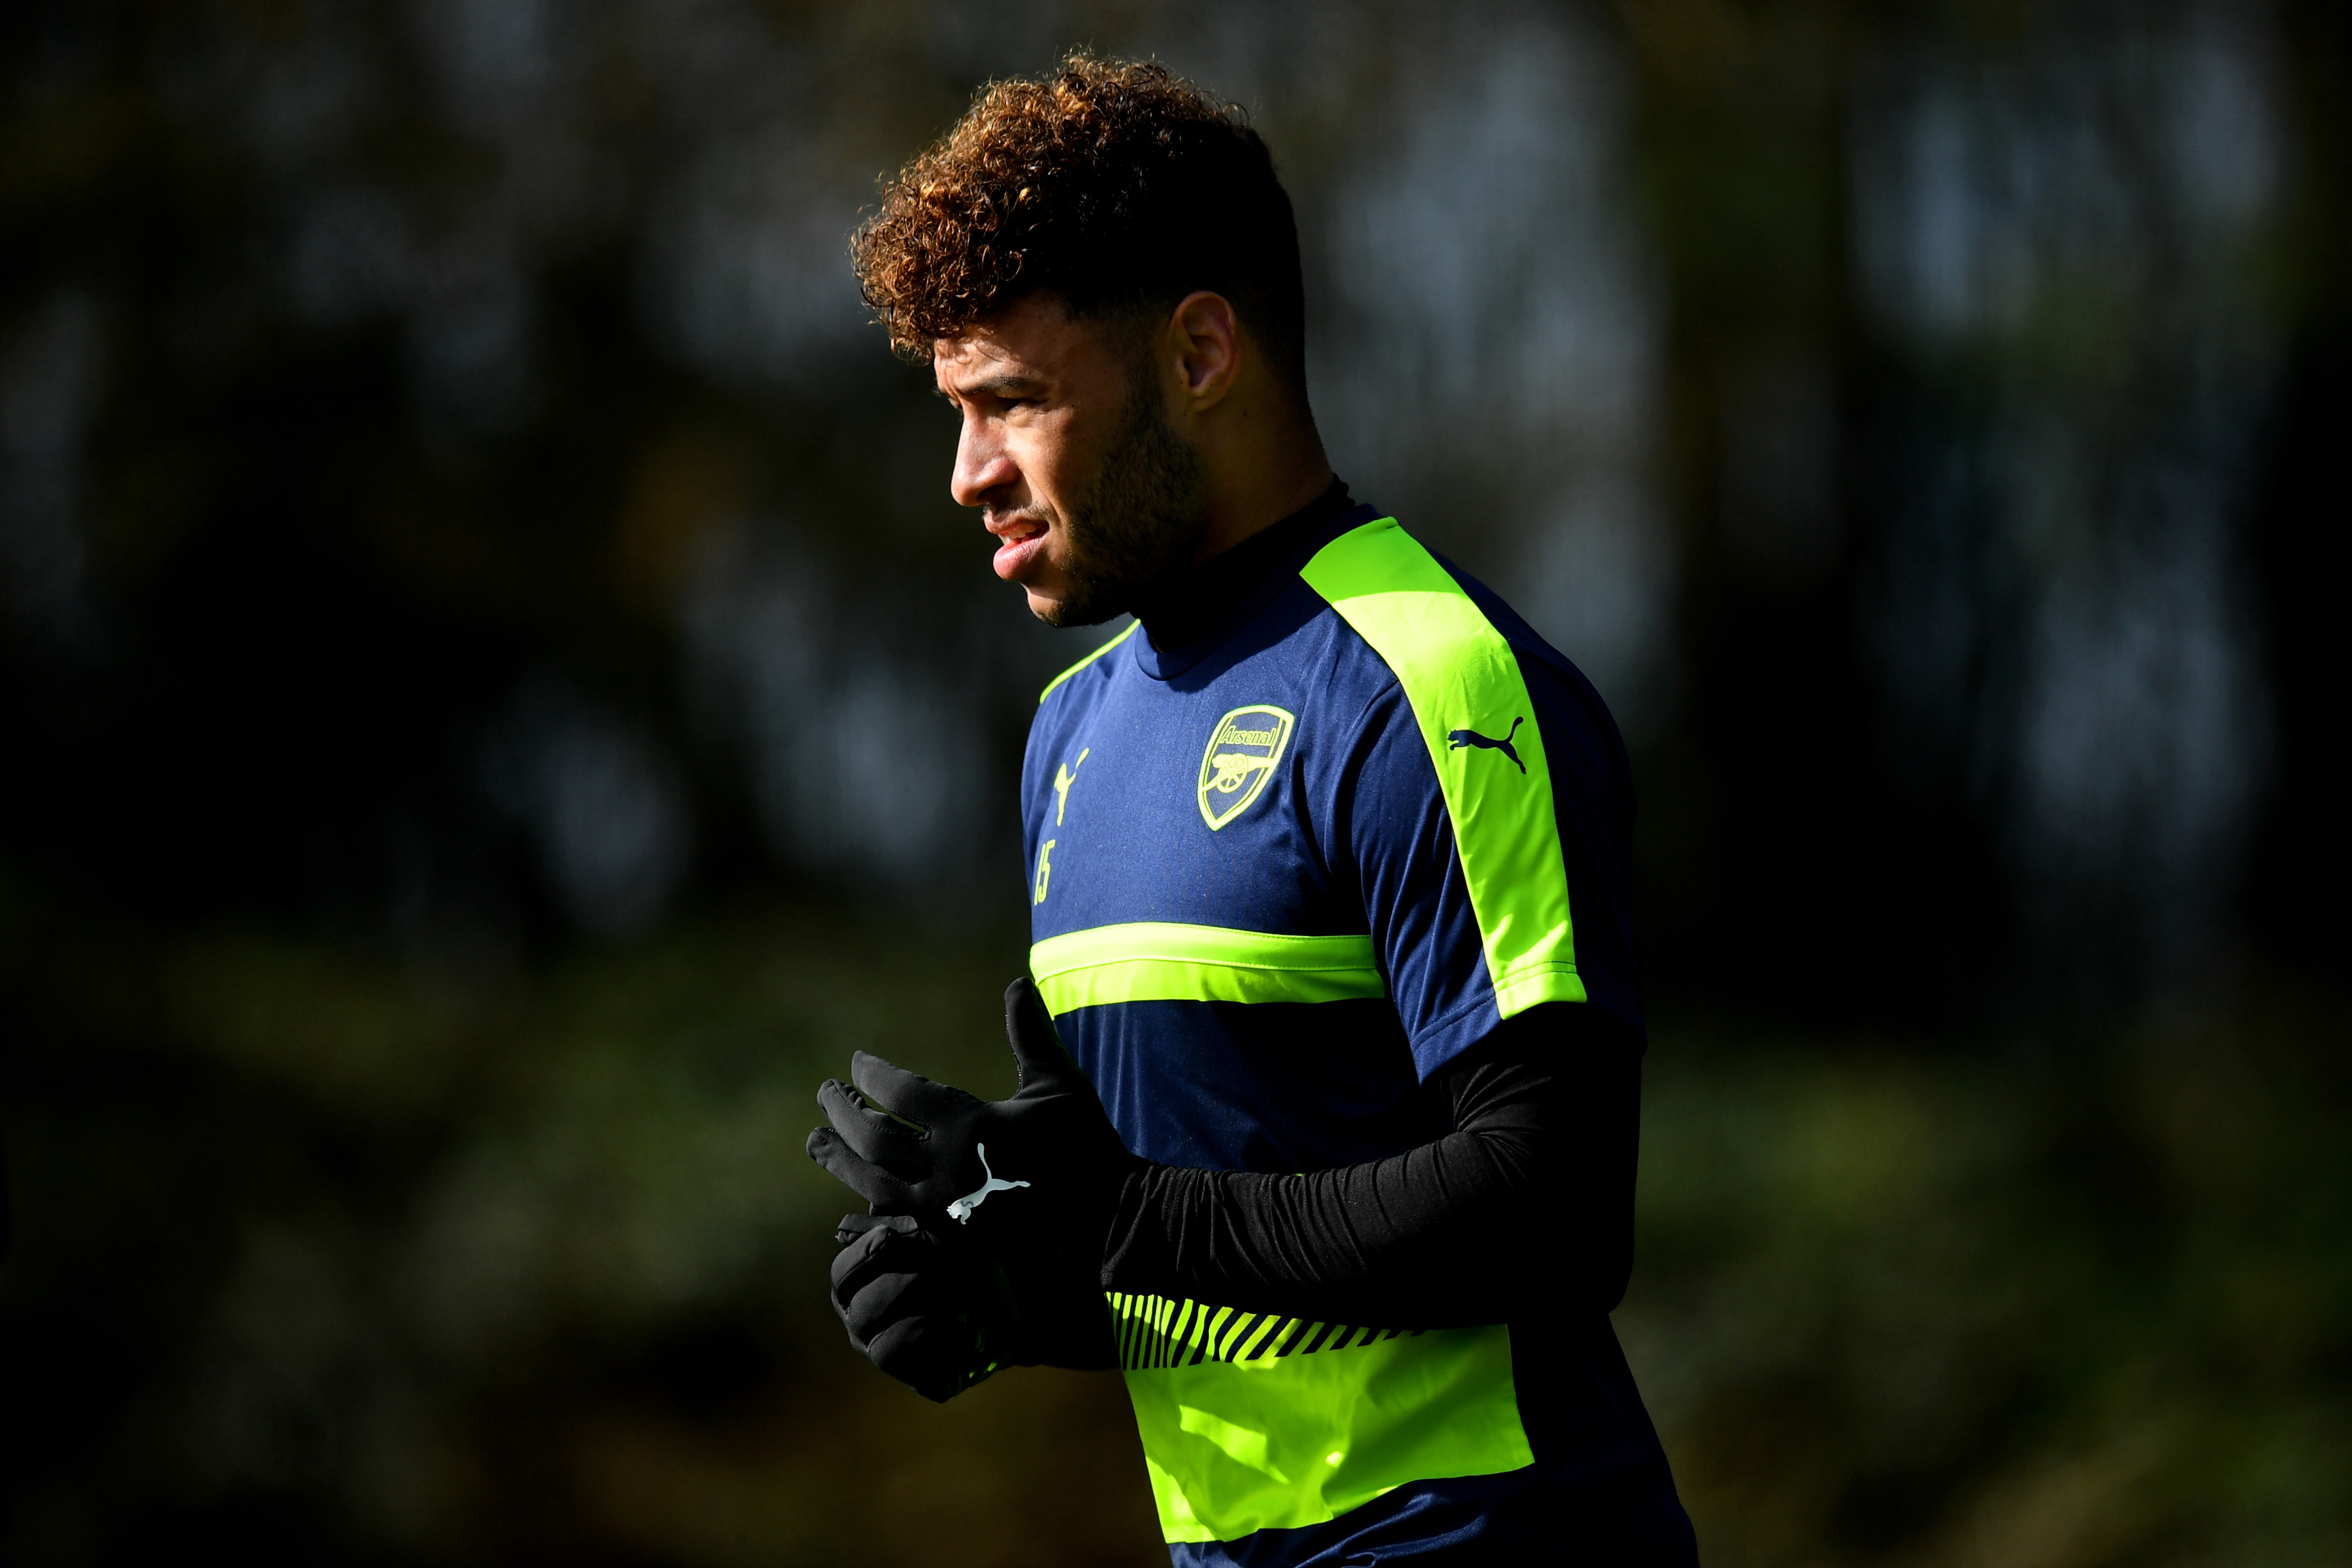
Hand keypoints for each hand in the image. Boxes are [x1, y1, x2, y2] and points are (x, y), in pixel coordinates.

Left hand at [808, 978, 1133, 1379]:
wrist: (1108, 1220)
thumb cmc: (1085, 1146)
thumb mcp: (1057, 1084)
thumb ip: (1029, 1034)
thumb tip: (1016, 982)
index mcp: (971, 1123)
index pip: (900, 1091)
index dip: (871, 1074)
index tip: (857, 1063)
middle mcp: (946, 1167)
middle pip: (871, 1138)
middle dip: (842, 1112)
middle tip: (825, 1095)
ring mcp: (942, 1210)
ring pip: (869, 1184)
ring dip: (837, 1160)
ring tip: (816, 1142)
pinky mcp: (947, 1243)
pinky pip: (888, 1225)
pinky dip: (862, 1209)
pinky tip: (848, 1197)